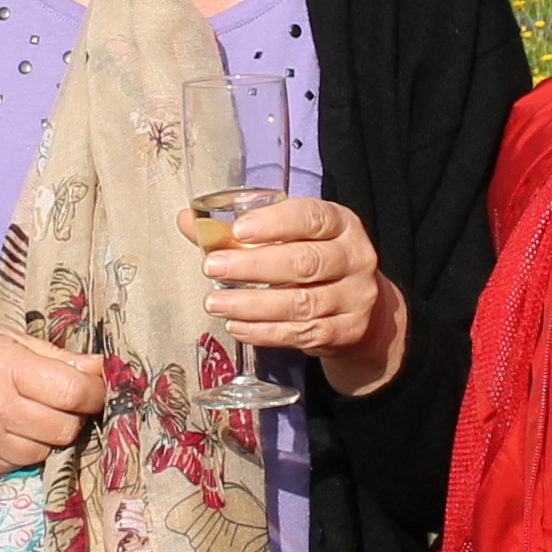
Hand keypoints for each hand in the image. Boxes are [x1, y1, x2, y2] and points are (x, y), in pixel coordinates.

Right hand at [0, 308, 110, 473]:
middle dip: (76, 415)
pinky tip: (14, 426)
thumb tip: (99, 368)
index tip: (96, 384)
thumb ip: (50, 354)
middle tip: (68, 398)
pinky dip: (25, 449)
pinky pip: (14, 465)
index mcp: (2, 366)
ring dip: (52, 435)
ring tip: (39, 411)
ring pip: (43, 452)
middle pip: (64, 429)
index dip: (95, 391)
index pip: (72, 393)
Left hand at [202, 195, 405, 396]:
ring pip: (301, 304)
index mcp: (341, 224)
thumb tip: (187, 219)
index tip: (238, 230)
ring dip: (252, 305)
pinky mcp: (346, 331)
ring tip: (215, 302)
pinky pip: (301, 334)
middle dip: (253, 266)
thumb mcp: (289, 239)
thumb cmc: (315, 264)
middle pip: (304, 262)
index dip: (275, 223)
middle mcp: (354, 258)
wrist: (364, 311)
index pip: (312, 217)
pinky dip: (264, 332)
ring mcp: (354, 298)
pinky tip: (237, 326)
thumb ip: (238, 232)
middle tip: (212, 268)